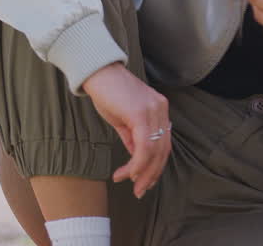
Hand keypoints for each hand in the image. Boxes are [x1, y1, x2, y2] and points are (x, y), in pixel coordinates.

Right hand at [80, 62, 170, 197]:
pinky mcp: (141, 113)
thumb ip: (133, 138)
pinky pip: (144, 146)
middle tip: (139, 190)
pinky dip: (137, 163)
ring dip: (142, 173)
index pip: (164, 144)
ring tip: (131, 185)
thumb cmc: (108, 93)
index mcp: (160, 110)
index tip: (144, 181)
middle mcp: (161, 110)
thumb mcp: (123, 119)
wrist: (97, 72)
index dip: (156, 166)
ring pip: (154, 151)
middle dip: (151, 174)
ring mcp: (153, 111)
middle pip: (163, 150)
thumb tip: (137, 159)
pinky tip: (126, 172)